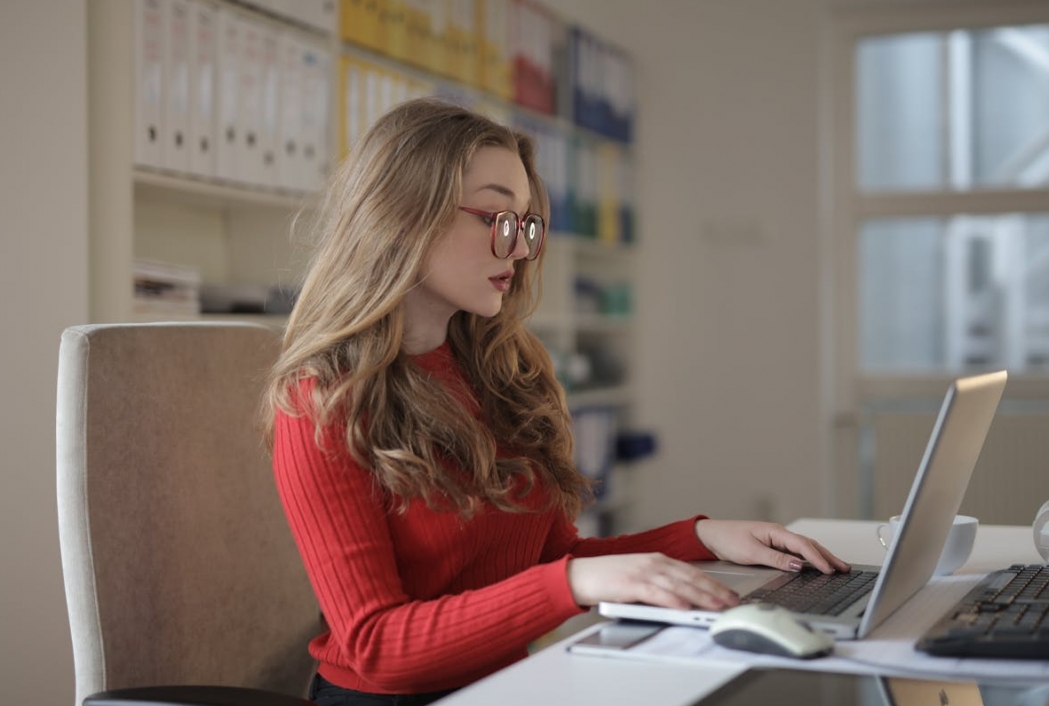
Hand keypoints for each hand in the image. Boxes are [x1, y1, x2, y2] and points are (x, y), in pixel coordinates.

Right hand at [566, 553, 739, 609]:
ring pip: (678, 585)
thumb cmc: (608, 578)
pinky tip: (684, 607)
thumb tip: (684, 600)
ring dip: (700, 596)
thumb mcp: (639, 576)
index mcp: (657, 559)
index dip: (712, 583)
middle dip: (714, 591)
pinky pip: (656, 593)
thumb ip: (660, 584)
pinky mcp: (630, 583)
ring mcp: (642, 572)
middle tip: (731, 602)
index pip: (692, 572)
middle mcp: (653, 562)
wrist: (580, 574)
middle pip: (690, 577)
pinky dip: (672, 600)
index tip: (728, 594)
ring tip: (716, 607)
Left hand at [694, 520, 850, 574]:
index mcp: (775, 532)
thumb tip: (798, 565)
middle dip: (827, 556)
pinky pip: (795, 552)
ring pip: (803, 548)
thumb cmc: (728, 540)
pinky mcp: (772, 546)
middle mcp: (778, 534)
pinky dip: (808, 558)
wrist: (712, 536)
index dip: (818, 558)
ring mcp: (776, 539)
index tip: (830, 570)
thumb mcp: (751, 552)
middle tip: (844, 568)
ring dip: (820, 557)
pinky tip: (814, 565)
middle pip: (808, 545)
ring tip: (836, 567)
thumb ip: (776, 559)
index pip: (802, 545)